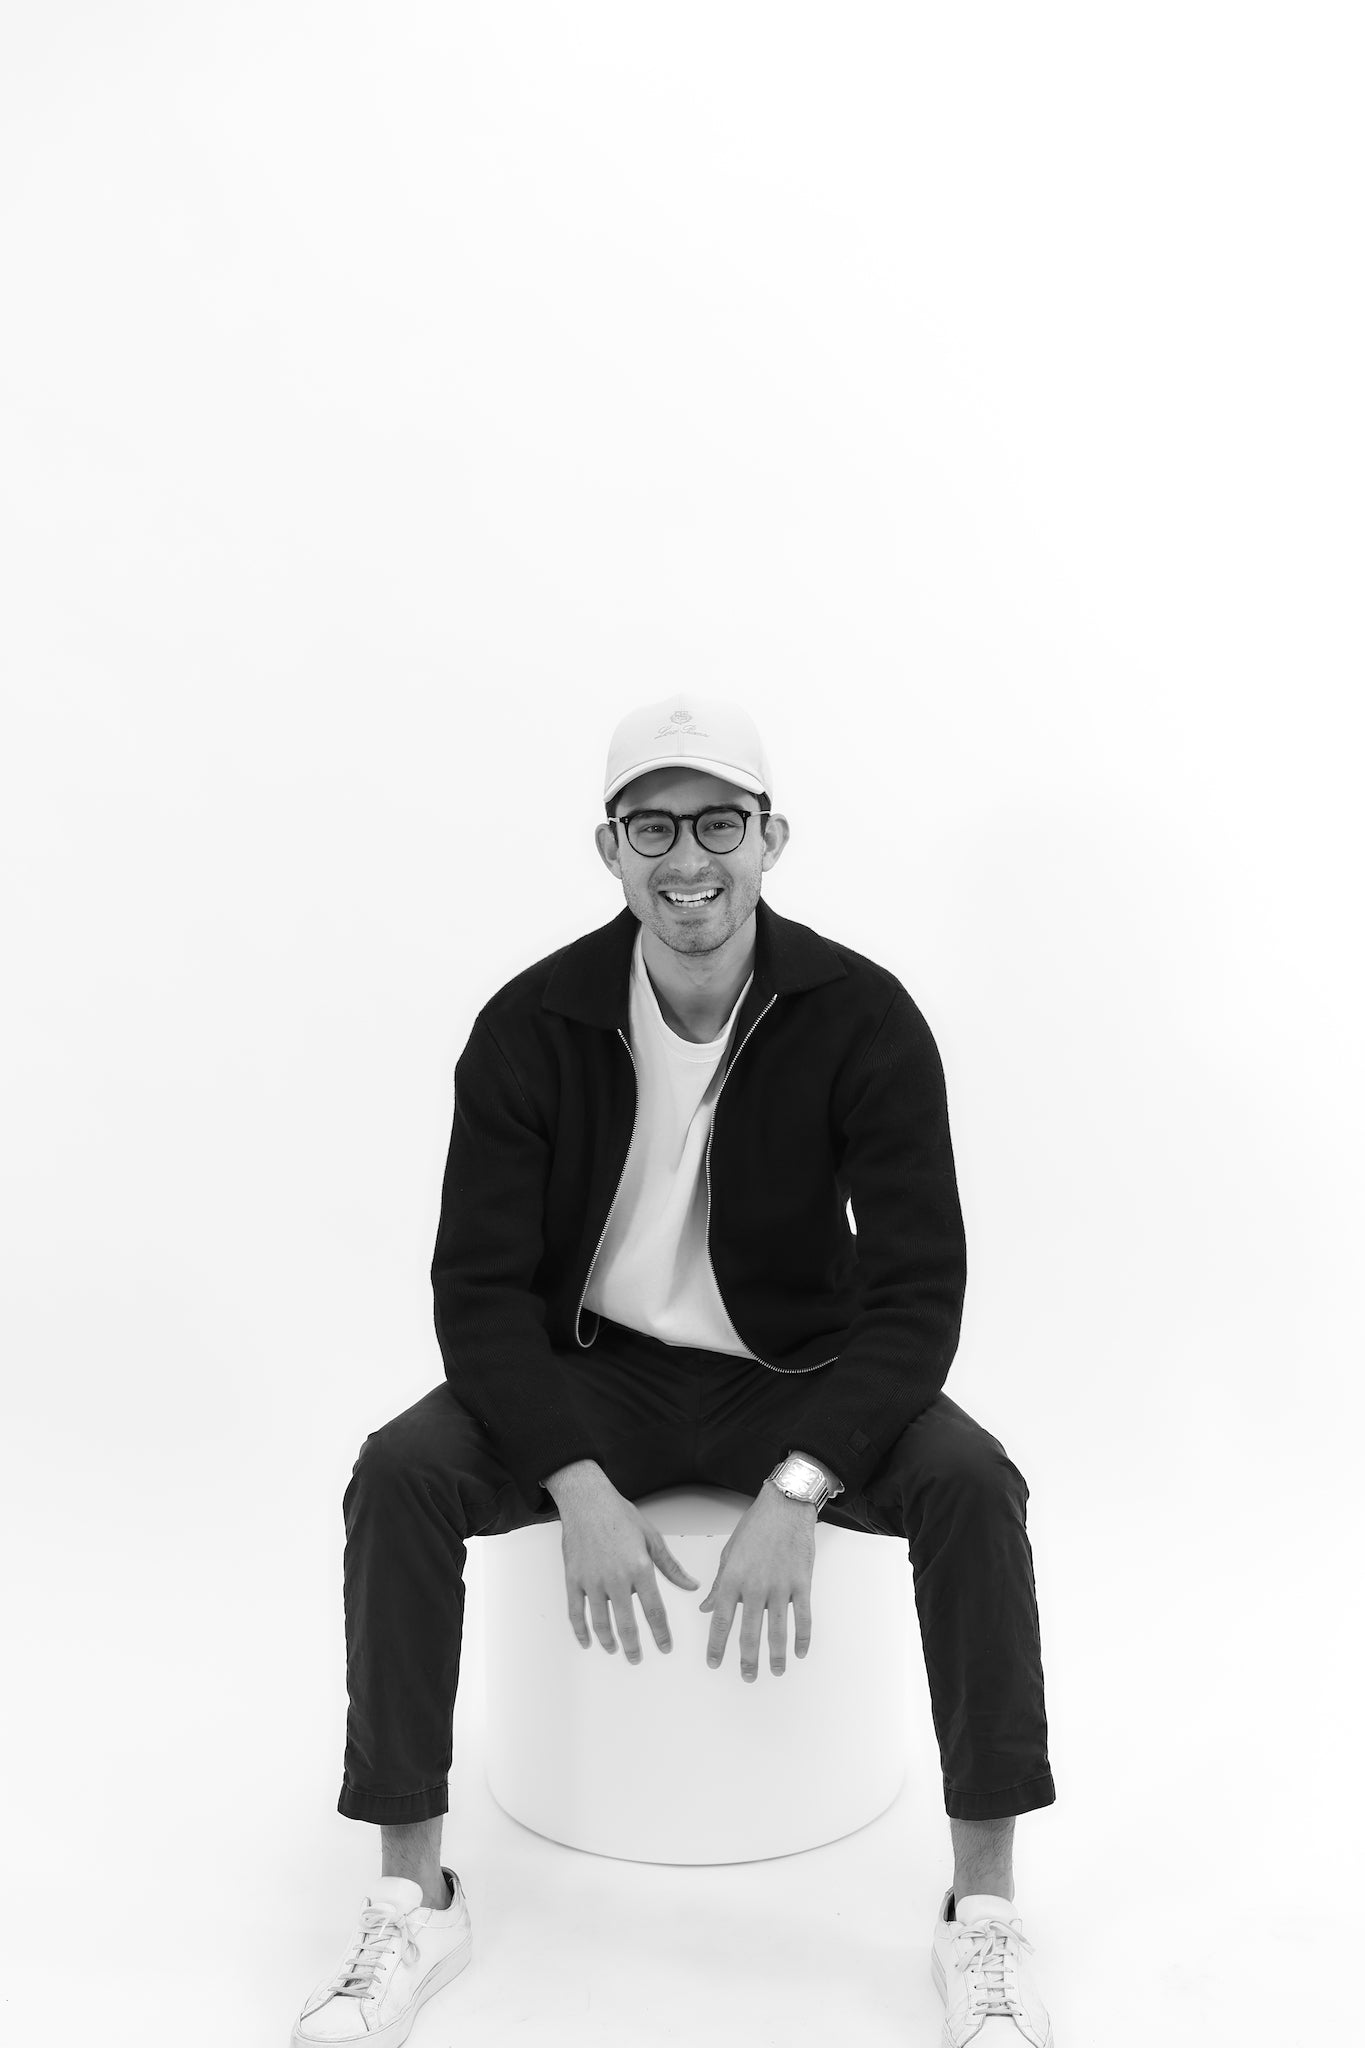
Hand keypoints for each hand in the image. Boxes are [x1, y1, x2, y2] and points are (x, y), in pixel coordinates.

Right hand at [558, 1483, 700, 1661]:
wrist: (587, 1501)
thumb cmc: (619, 1515)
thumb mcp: (651, 1538)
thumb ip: (671, 1567)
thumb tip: (691, 1585)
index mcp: (640, 1568)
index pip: (654, 1610)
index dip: (660, 1633)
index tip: (664, 1647)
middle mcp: (616, 1578)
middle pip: (626, 1623)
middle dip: (634, 1645)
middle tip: (637, 1657)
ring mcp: (592, 1580)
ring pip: (601, 1622)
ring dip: (608, 1641)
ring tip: (614, 1650)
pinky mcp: (574, 1578)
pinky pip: (576, 1611)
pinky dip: (580, 1629)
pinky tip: (586, 1640)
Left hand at [698, 1484, 815, 1680]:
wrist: (786, 1506)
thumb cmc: (756, 1526)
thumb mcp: (730, 1553)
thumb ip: (720, 1584)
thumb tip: (706, 1607)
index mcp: (732, 1578)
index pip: (720, 1620)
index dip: (716, 1644)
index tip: (713, 1662)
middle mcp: (755, 1586)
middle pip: (749, 1632)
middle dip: (747, 1658)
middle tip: (747, 1676)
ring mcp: (780, 1586)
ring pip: (777, 1630)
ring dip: (775, 1655)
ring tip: (775, 1671)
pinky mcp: (801, 1583)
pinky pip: (803, 1617)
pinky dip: (802, 1637)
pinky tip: (799, 1652)